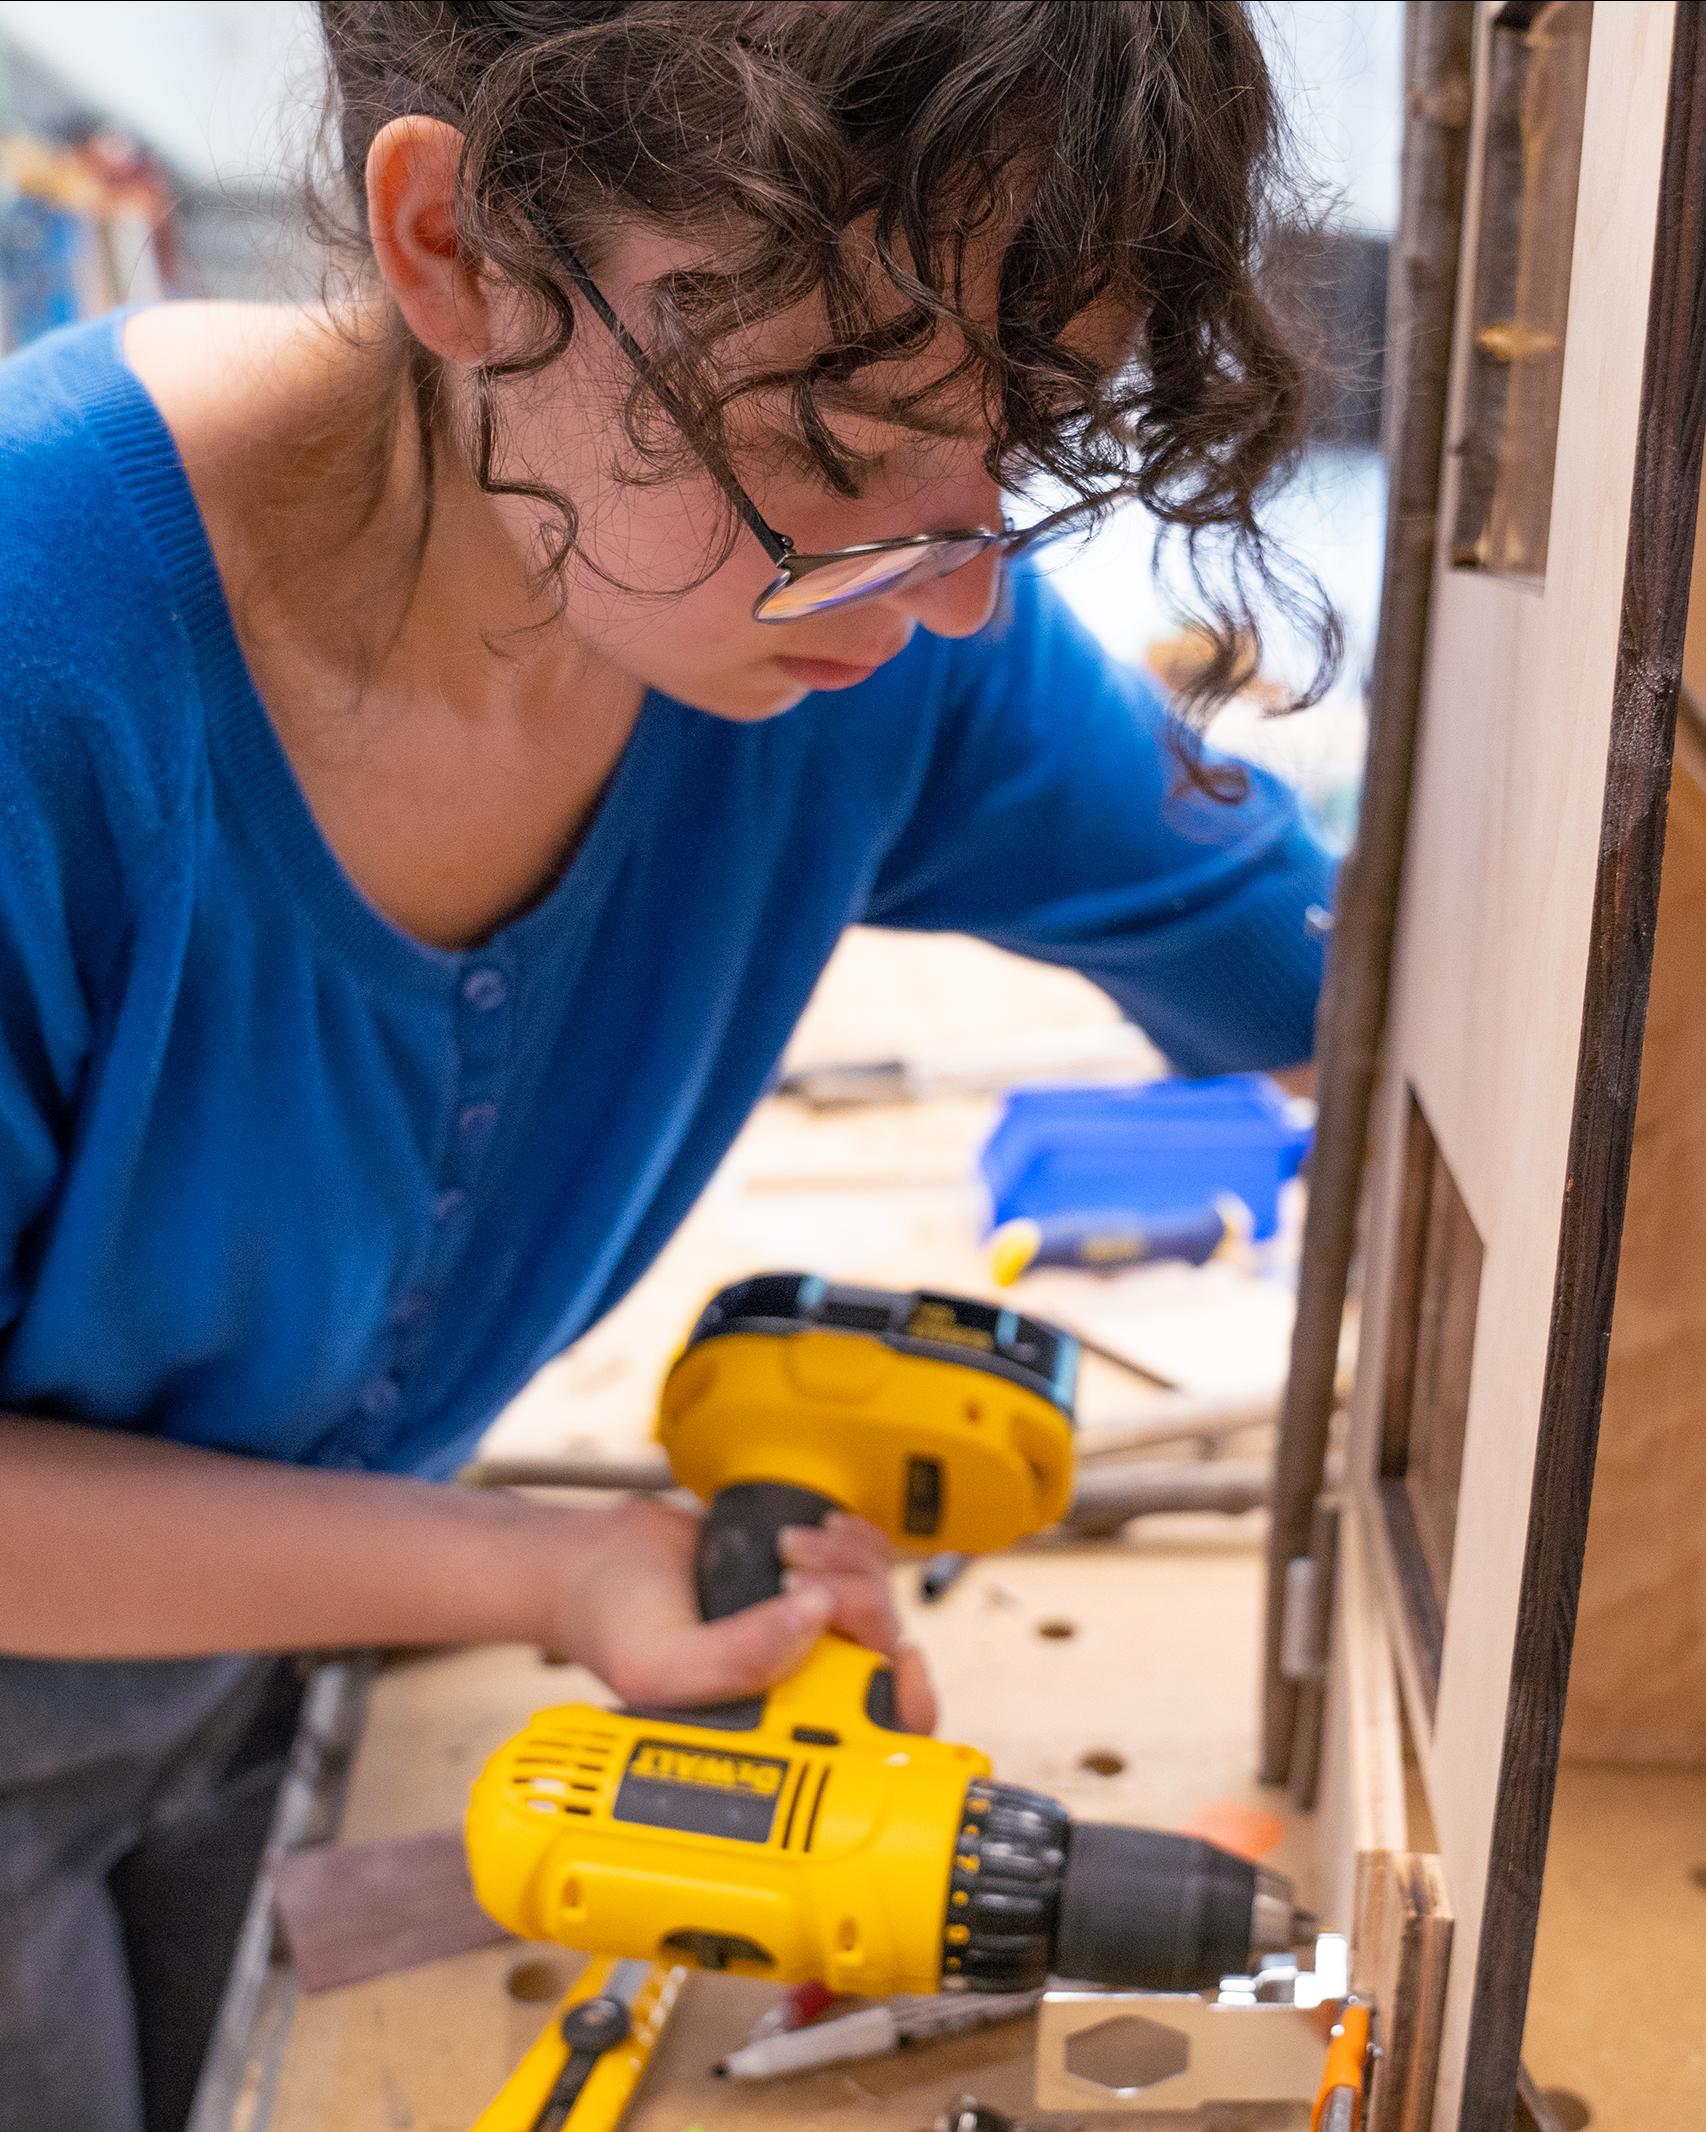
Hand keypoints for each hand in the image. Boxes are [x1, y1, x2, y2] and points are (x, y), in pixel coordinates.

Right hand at [539, 1497, 936, 1731]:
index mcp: (776, 1728)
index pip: (874, 1740)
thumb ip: (733, 1660)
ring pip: (882, 1598)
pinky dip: (853, 1537)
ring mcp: (808, 1631)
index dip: (905, 1704)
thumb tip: (816, 1618)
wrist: (590, 1561)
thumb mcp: (659, 1663)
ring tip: (783, 1549)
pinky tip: (813, 1532)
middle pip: (887, 1652)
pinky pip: (868, 1558)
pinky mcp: (807, 1578)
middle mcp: (801, 1685)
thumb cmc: (615, 1626)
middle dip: (859, 1601)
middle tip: (791, 1577)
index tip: (897, 1661)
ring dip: (849, 1560)